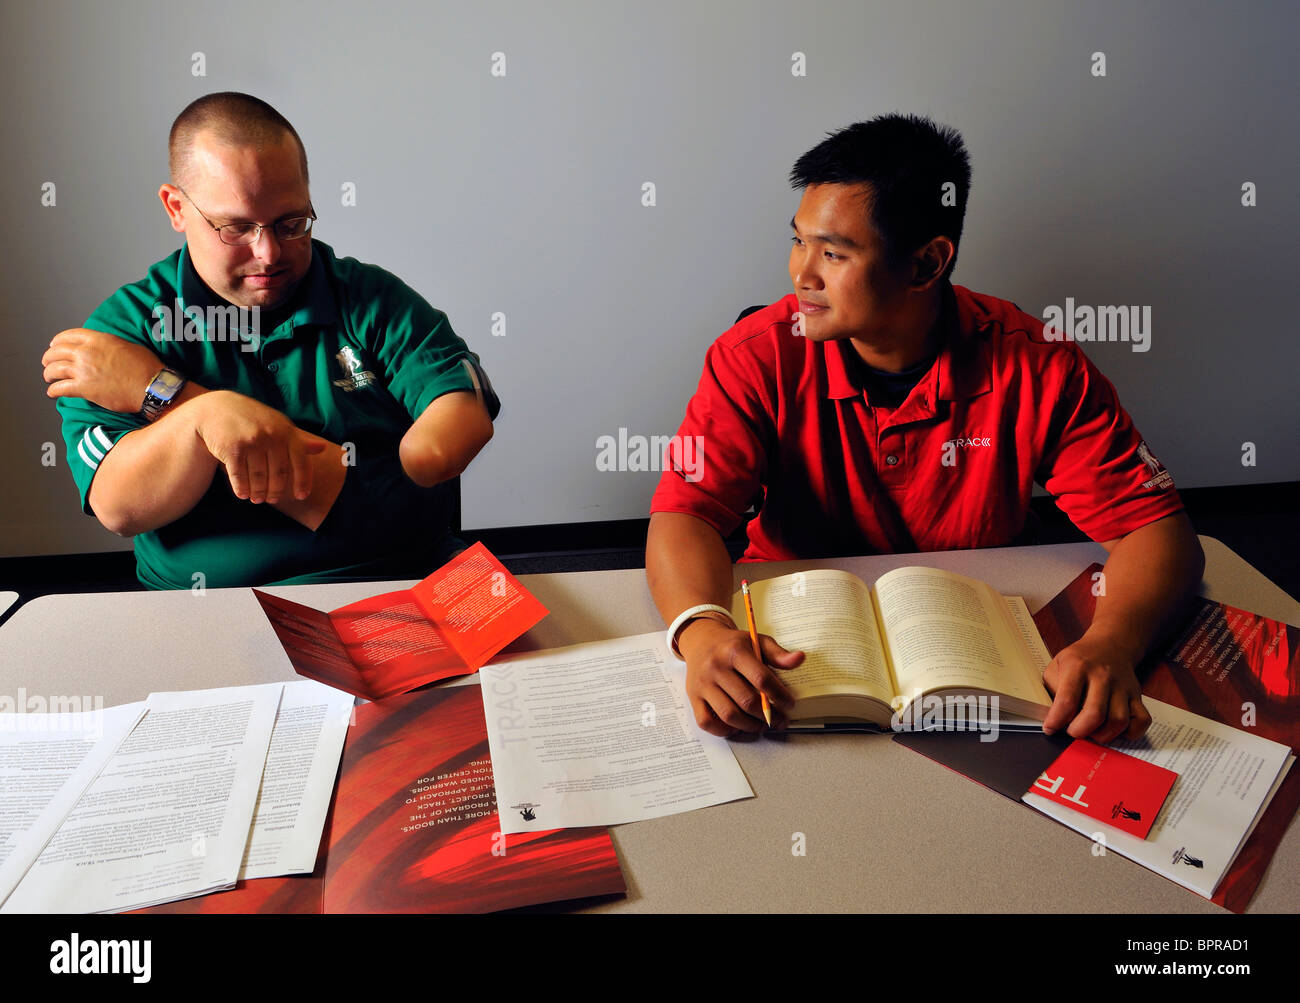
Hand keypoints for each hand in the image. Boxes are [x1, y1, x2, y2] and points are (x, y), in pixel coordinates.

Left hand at [42, 328, 162, 412]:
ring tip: (48, 377)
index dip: (57, 341)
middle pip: (57, 352)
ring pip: (54, 369)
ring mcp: (83, 370)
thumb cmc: (146, 367)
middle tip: (48, 362)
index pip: (68, 336)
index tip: (54, 345)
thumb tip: (103, 350)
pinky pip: (60, 388)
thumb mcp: (127, 345)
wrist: (151, 386)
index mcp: (98, 340)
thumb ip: (109, 345)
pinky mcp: (84, 388)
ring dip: (48, 373)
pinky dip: (53, 390)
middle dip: (49, 357)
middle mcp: (87, 352)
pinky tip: (52, 392)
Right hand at [193, 391, 328, 504]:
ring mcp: (252, 442)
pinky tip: (243, 494)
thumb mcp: (278, 425)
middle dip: (275, 490)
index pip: (301, 462)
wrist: (217, 408)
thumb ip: (299, 440)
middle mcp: (272, 436)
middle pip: (279, 474)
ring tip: (257, 499)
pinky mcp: (232, 448)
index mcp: (287, 432)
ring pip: (259, 478)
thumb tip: (323, 448)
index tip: (301, 496)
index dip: (303, 482)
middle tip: (271, 499)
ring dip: (258, 493)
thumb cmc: (253, 420)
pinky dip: (242, 489)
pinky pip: (240, 476)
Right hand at [677, 618, 802, 736]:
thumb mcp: (756, 641)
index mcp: (735, 651)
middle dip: (768, 716)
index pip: (761, 679)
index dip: (779, 696)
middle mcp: (716, 667)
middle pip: (746, 701)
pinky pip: (706, 722)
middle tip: (779, 720)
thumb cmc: (732, 645)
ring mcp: (703, 684)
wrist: (701, 641)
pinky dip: (724, 730)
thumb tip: (799, 659)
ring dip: (749, 726)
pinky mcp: (693, 697)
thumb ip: (778, 653)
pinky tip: (737, 727)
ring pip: (728, 715)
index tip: (789, 705)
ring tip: (761, 725)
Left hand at [1041, 632, 1150, 742]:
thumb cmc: (1080, 659)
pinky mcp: (1137, 696)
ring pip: (1118, 721)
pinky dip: (1129, 733)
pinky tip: (1114, 730)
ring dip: (1102, 735)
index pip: (1067, 701)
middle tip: (1072, 732)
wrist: (1110, 645)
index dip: (1056, 721)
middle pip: (1095, 714)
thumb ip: (1051, 689)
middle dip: (1079, 731)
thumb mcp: (1056, 665)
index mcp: (1078, 667)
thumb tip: (1051, 718)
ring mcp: (1122, 687)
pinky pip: (1141, 721)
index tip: (1050, 729)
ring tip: (1091, 731)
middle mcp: (1102, 676)